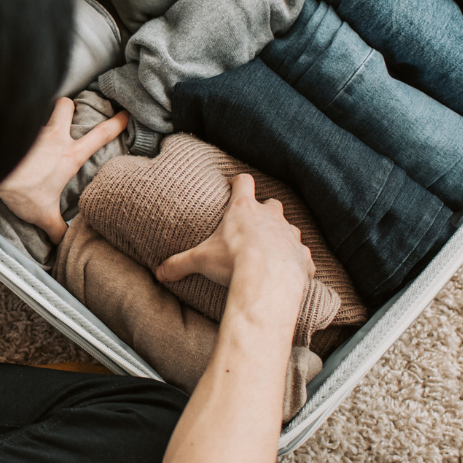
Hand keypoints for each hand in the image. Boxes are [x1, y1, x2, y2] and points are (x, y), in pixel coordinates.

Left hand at [0, 97, 128, 243]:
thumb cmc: (22, 190)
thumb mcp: (43, 214)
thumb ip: (56, 228)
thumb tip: (63, 242)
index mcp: (70, 155)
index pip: (100, 135)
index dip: (116, 123)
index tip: (125, 114)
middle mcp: (54, 136)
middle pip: (66, 106)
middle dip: (69, 106)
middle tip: (67, 113)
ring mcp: (34, 130)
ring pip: (40, 112)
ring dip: (39, 117)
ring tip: (34, 129)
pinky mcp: (14, 128)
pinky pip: (19, 120)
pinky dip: (18, 125)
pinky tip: (12, 136)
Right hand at [157, 173, 311, 321]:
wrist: (267, 280)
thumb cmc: (233, 261)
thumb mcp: (200, 260)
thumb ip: (180, 264)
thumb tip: (159, 273)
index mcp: (244, 209)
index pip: (244, 182)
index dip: (239, 182)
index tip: (235, 184)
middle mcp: (271, 216)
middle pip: (272, 203)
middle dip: (265, 211)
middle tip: (254, 224)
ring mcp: (290, 235)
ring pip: (290, 228)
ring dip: (282, 236)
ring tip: (272, 251)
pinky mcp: (303, 255)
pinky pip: (302, 256)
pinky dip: (296, 261)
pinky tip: (289, 272)